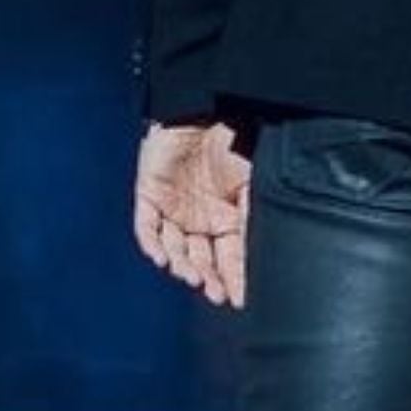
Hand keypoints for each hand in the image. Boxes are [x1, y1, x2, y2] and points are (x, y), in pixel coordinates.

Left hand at [132, 121, 250, 308]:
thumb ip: (254, 217)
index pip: (231, 256)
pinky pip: (147, 228)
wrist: (206, 109)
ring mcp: (173, 209)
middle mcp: (200, 219)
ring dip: (184, 266)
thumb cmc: (236, 143)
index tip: (239, 300)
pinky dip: (154, 245)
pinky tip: (164, 259)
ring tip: (194, 277)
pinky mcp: (149, 196)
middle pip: (202, 259)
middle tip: (216, 295)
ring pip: (175, 250)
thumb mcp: (254, 184)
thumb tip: (263, 255)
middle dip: (209, 279)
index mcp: (228, 217)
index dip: (234, 278)